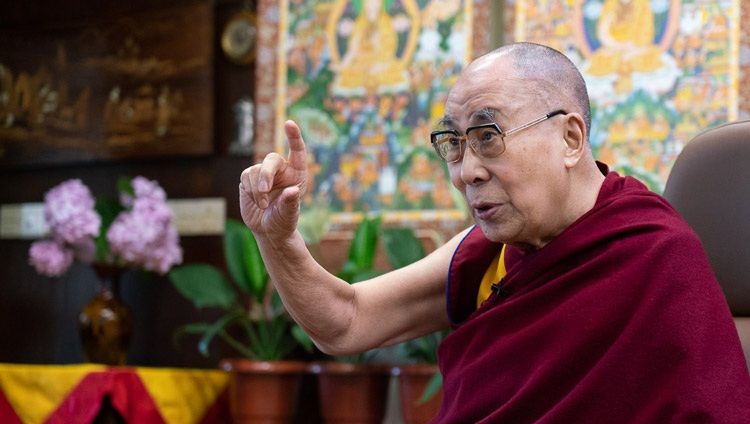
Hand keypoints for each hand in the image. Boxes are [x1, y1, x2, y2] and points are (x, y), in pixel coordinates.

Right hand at [239, 120, 307, 239]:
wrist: (269, 230)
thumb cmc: (284, 220)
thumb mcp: (289, 214)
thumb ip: (290, 202)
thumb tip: (292, 190)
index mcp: (297, 173)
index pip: (297, 151)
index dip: (293, 137)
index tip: (289, 123)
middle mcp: (281, 169)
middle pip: (271, 160)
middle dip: (265, 175)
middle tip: (264, 191)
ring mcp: (264, 172)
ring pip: (255, 171)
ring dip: (257, 190)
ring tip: (263, 206)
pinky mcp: (248, 178)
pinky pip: (246, 177)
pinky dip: (250, 191)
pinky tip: (256, 202)